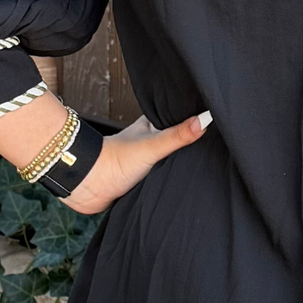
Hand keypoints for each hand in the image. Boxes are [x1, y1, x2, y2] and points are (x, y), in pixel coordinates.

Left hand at [62, 111, 211, 213]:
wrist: (89, 185)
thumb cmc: (114, 161)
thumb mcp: (152, 146)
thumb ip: (178, 135)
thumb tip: (204, 119)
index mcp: (151, 126)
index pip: (176, 116)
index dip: (192, 117)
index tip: (213, 118)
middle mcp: (149, 141)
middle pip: (175, 140)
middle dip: (189, 144)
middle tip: (212, 146)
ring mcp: (145, 161)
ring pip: (168, 160)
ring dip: (178, 164)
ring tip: (202, 165)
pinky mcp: (141, 179)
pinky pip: (161, 177)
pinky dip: (169, 179)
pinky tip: (180, 182)